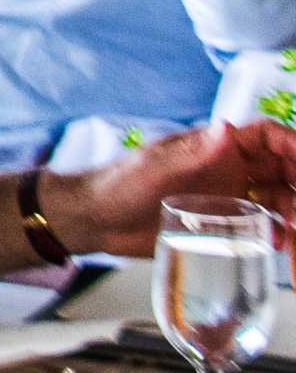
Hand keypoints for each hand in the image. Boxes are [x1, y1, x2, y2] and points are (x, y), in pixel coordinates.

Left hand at [59, 118, 295, 258]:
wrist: (96, 220)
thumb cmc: (118, 184)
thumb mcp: (156, 168)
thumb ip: (192, 153)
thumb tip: (227, 129)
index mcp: (215, 147)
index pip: (267, 136)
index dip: (293, 143)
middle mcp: (228, 169)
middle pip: (283, 168)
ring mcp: (228, 196)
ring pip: (278, 197)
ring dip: (293, 209)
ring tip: (294, 226)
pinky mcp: (223, 223)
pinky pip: (262, 225)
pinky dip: (278, 232)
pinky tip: (280, 243)